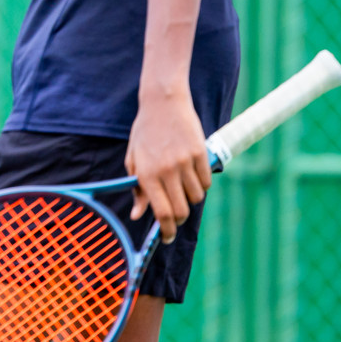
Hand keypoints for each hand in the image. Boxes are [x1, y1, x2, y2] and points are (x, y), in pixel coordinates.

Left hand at [124, 88, 210, 243]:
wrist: (163, 102)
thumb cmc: (145, 132)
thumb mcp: (134, 159)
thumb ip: (136, 188)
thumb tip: (137, 214)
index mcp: (147, 174)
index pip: (162, 213)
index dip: (167, 231)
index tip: (167, 238)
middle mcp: (167, 170)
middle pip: (181, 211)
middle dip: (178, 218)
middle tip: (174, 214)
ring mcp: (185, 162)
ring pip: (196, 198)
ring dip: (190, 198)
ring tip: (181, 186)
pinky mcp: (201, 154)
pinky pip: (206, 182)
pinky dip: (201, 185)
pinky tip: (192, 175)